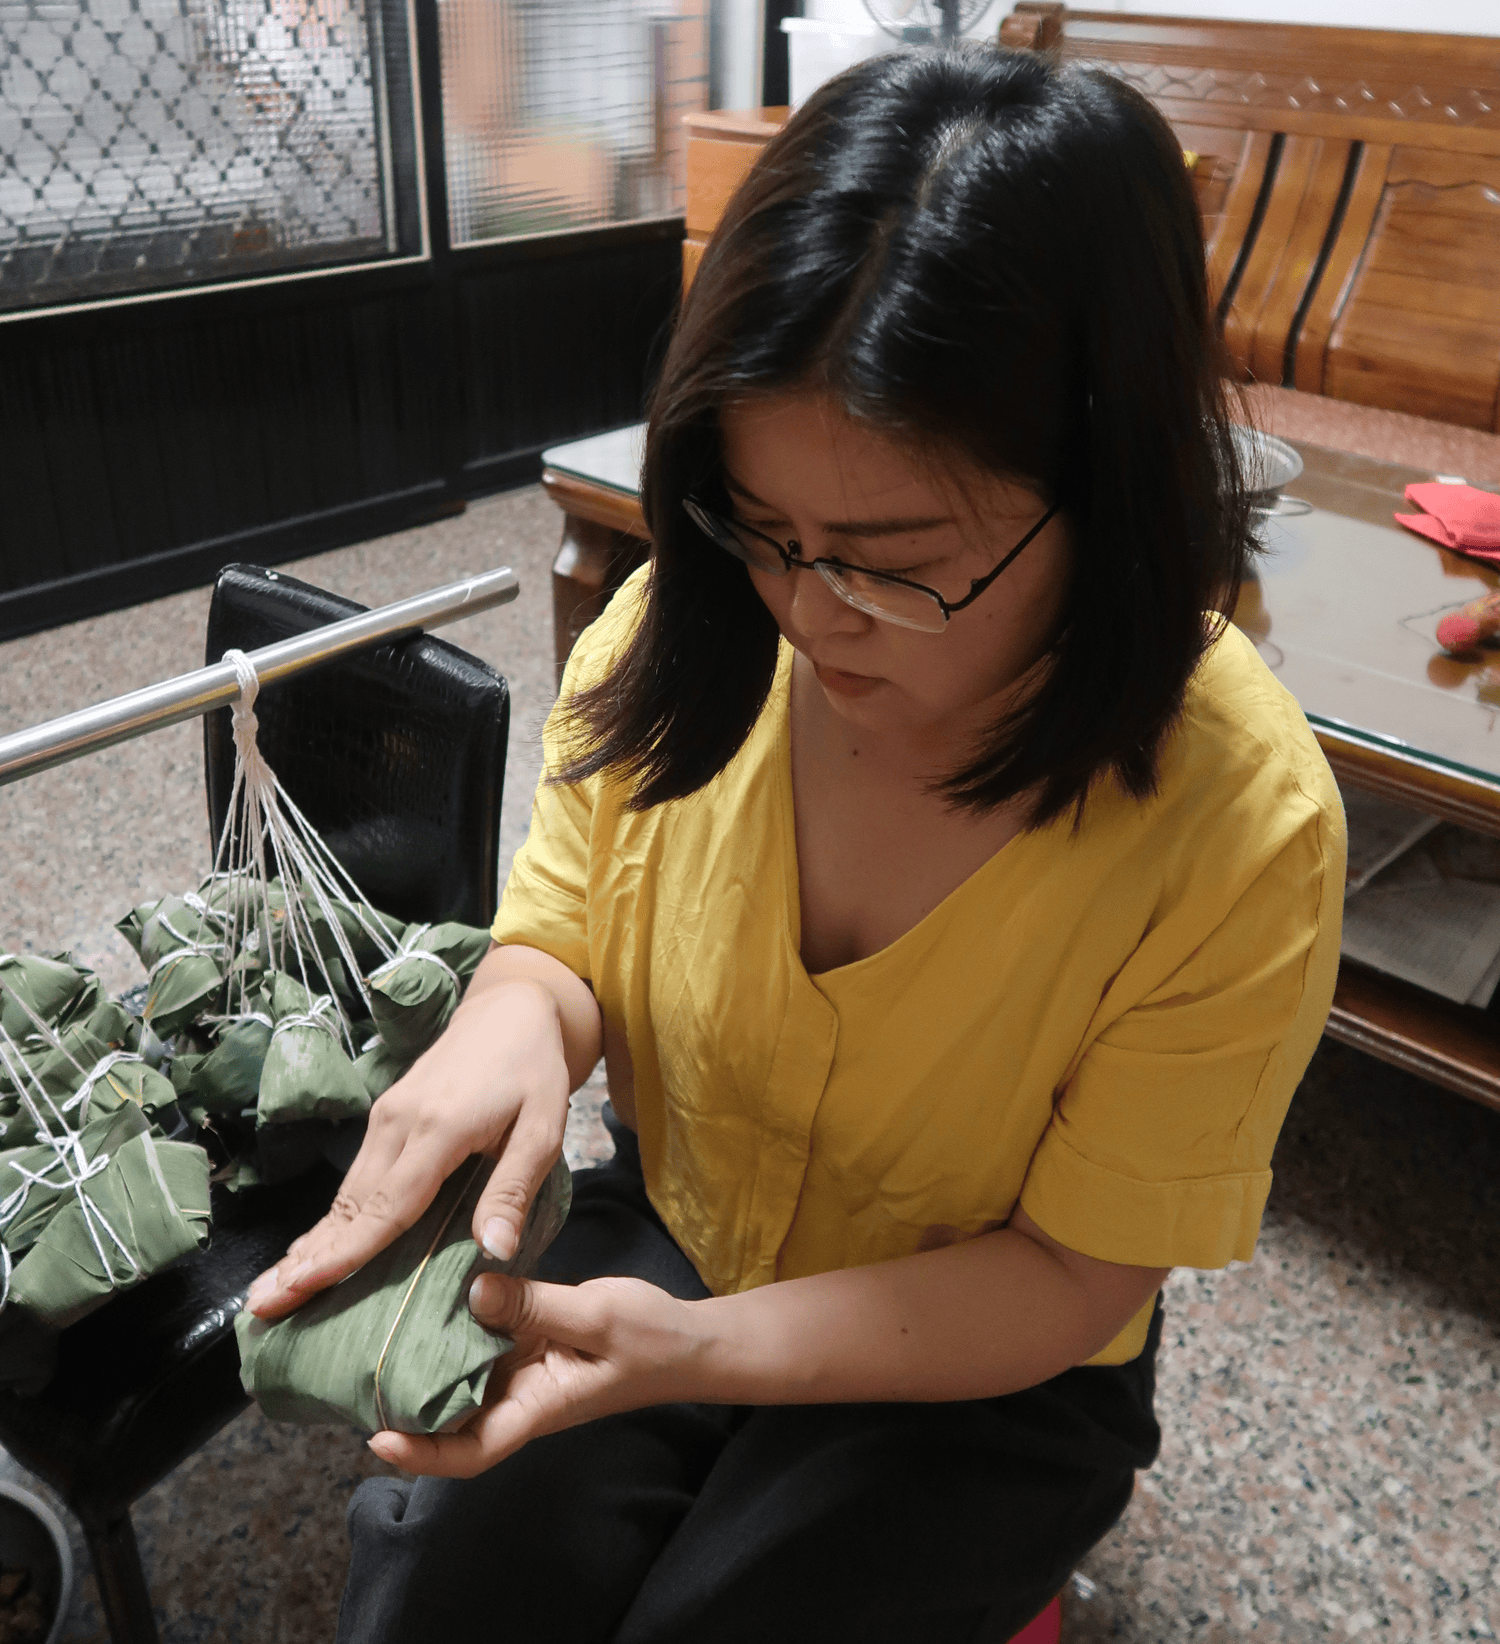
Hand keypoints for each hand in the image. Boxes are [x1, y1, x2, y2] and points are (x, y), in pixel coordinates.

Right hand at [247, 959, 591, 1319]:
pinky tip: (308, 1249)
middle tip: (262, 1308)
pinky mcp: (385, 1115)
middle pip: (350, 1205)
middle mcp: (399, 1123)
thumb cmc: (532, 1071)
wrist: (510, 1010)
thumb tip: (494, 1251)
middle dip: (305, 1260)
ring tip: (270, 1293)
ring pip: (345, 1194)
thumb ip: (515, 1190)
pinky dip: (329, 1219)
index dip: (345, 1253)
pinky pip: (355, 1177)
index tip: (302, 1288)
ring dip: (309, 1244)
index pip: (387, 1206)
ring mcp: (387, 1117)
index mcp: (439, 1129)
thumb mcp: (543, 1129)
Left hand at [368, 1271, 706, 1477]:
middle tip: (354, 1369)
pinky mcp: (525, 1340)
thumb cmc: (650, 1338)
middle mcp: (519, 1395)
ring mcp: (521, 1369)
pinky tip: (427, 1296)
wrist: (687, 1338)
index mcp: (538, 1407)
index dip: (422, 1455)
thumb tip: (472, 1292)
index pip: (471, 1451)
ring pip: (459, 1377)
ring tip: (373, 1332)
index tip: (377, 1440)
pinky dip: (453, 1326)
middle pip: (451, 1418)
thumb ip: (536, 1306)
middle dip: (402, 1407)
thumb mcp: (596, 1316)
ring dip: (421, 1362)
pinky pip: (480, 1340)